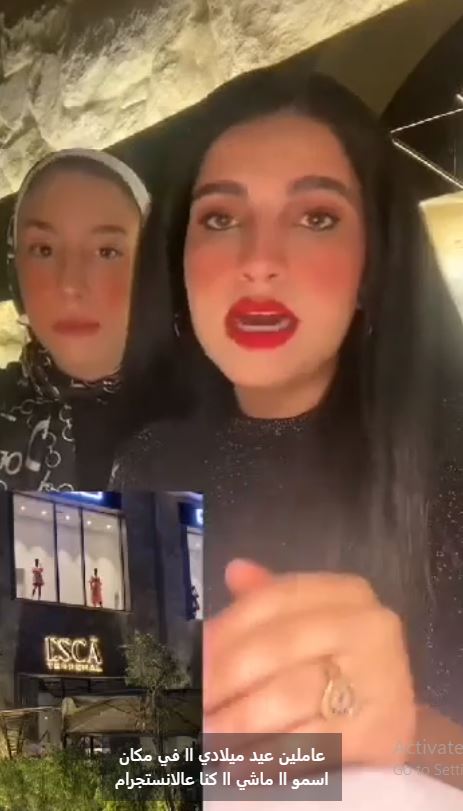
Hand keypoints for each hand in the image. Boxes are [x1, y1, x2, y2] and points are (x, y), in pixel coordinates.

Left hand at [204, 560, 415, 766]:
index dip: (224, 629)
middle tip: (188, 702)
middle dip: (224, 677)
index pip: (272, 600)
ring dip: (239, 719)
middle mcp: (369, 625)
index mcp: (346, 593)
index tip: (188, 657)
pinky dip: (271, 755)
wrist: (391, 715)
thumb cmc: (339, 663)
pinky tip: (240, 764)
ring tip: (205, 734)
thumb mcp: (308, 623)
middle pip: (277, 646)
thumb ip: (269, 598)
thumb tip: (234, 571)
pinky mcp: (384, 729)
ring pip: (291, 694)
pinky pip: (313, 742)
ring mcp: (381, 676)